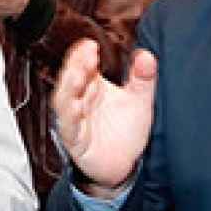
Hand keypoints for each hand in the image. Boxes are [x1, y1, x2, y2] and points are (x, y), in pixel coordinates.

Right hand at [52, 40, 155, 195]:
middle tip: (86, 54)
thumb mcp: (139, 101)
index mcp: (93, 86)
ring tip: (78, 75)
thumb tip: (146, 55)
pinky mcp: (75, 139)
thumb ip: (142, 78)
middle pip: (72, 79)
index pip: (83, 65)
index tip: (91, 45)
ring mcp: (75, 119)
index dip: (84, 54)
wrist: (124, 165)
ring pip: (65, 101)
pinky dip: (70, 117)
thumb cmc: (126, 130)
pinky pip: (69, 127)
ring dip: (69, 87)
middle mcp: (81, 100)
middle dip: (76, 66)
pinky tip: (77, 108)